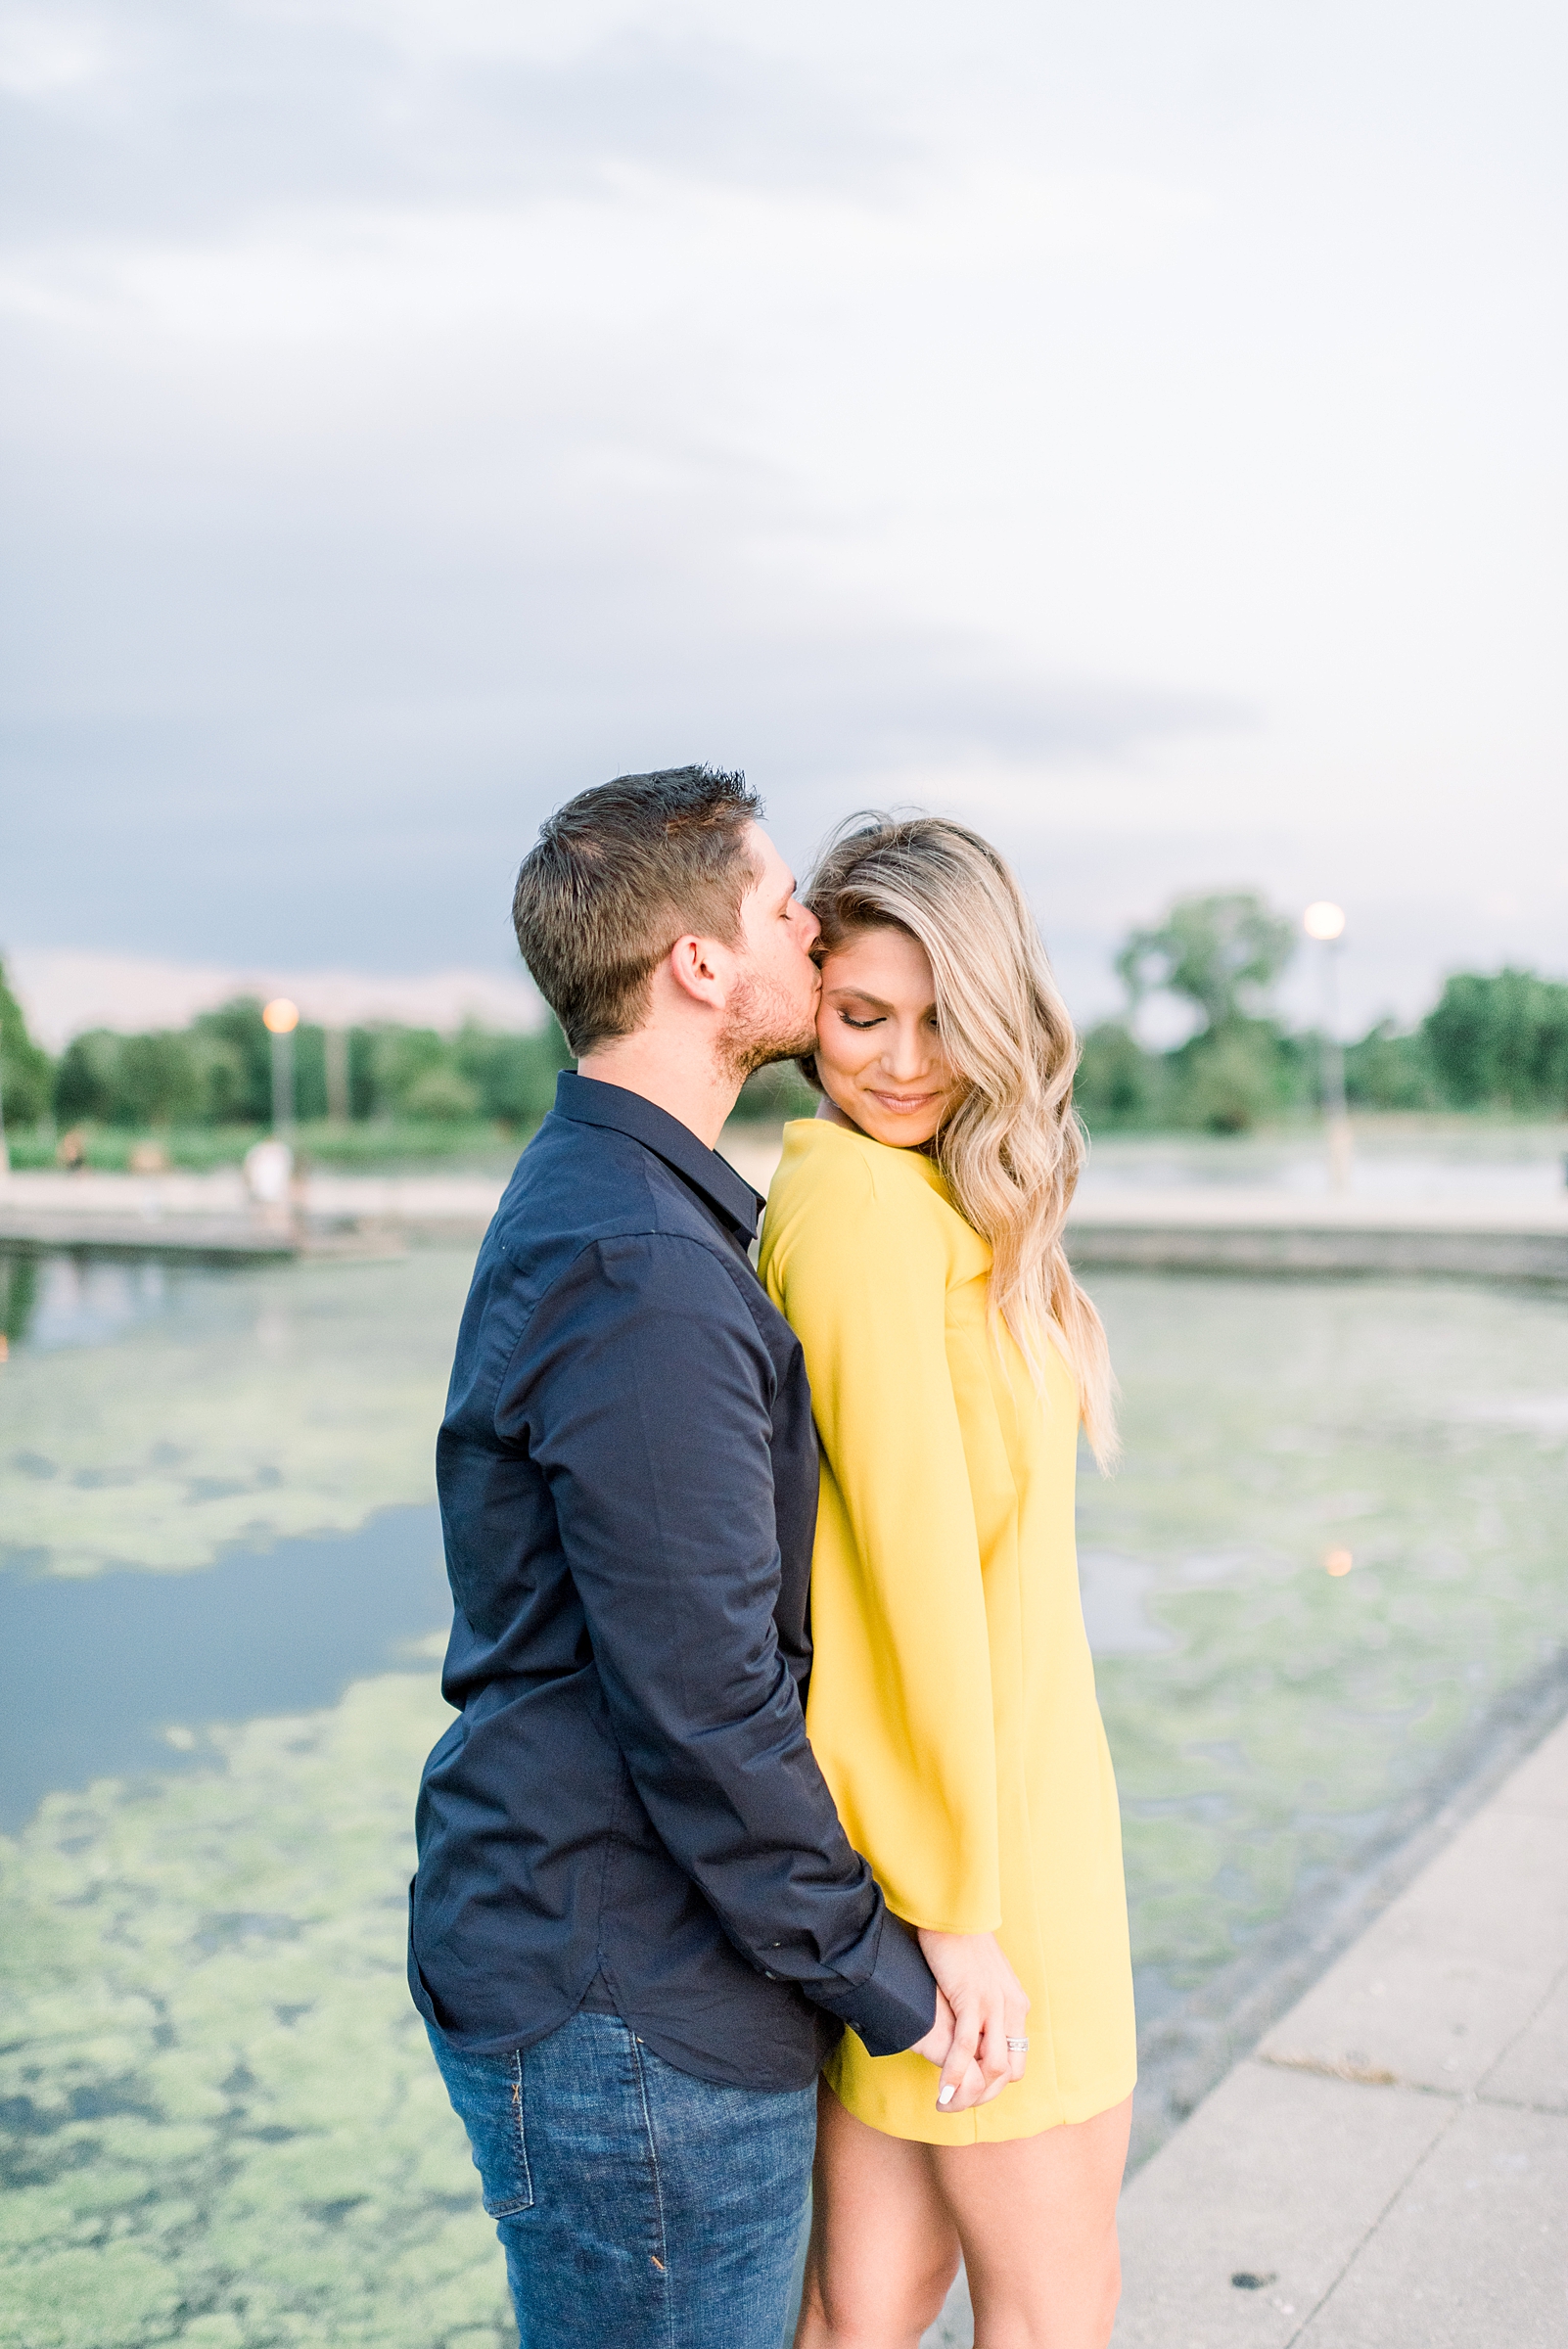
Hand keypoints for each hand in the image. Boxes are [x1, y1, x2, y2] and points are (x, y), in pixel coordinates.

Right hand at [916, 1929, 1029, 2113]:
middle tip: (957, 2103)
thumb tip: (973, 2027)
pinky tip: (941, 2087)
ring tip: (945, 2102)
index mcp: (1016, 2004)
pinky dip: (954, 2072)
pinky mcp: (972, 1998)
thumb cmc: (960, 1943)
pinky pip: (967, 2046)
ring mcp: (994, 2004)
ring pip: (992, 2065)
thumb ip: (985, 2003)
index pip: (1017, 2061)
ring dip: (968, 2092)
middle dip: (983, 2095)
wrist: (952, 1913)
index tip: (968, 2090)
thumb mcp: (984, 1978)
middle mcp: (1012, 2008)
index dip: (994, 2083)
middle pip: (1010, 2070)